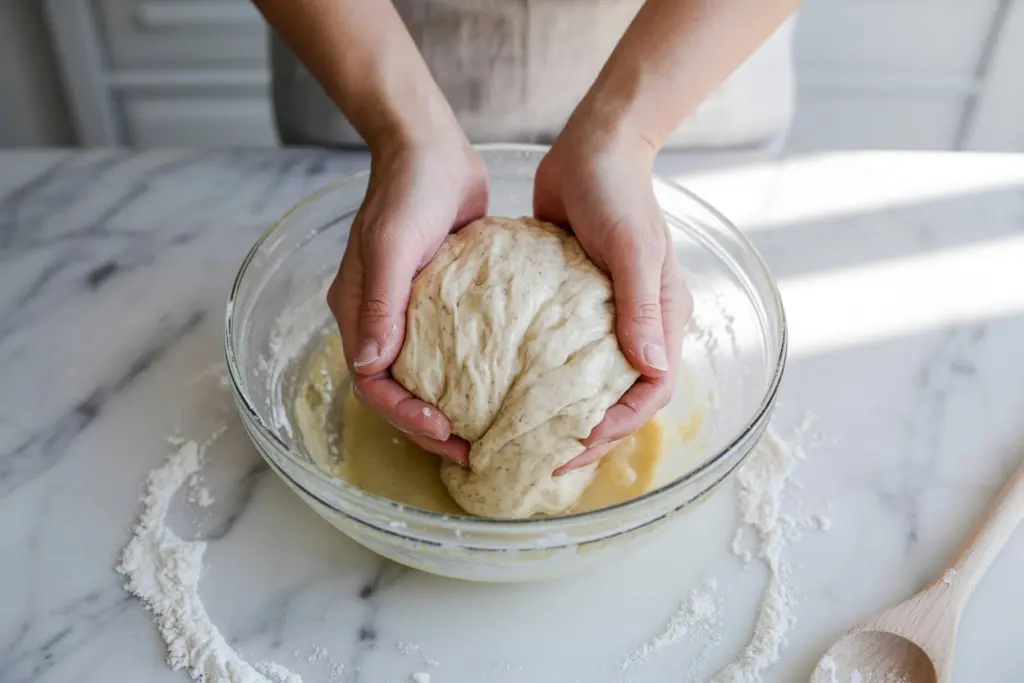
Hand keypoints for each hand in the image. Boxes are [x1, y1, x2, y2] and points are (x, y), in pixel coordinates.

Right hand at [327, 139, 486, 464]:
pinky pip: (450, 350)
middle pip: (397, 390)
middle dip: (429, 426)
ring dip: (449, 407)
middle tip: (475, 451)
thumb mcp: (391, 245)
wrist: (430, 148)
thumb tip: (370, 365)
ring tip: (488, 432)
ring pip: (424, 377)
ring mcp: (408, 312)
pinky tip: (502, 388)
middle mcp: (378, 320)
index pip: (372, 384)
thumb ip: (380, 303)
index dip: (405, 416)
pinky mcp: (440, 301)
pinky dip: (468, 376)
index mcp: (357, 313)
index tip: (447, 432)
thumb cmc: (408, 191)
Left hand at [534, 125, 693, 473]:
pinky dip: (543, 376)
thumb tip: (651, 371)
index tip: (572, 451)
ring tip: (525, 438)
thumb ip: (640, 308)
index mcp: (663, 319)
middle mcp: (639, 325)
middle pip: (621, 398)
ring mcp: (605, 315)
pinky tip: (510, 390)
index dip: (617, 429)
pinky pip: (561, 351)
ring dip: (564, 412)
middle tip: (541, 460)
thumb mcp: (633, 249)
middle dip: (588, 434)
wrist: (593, 146)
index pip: (650, 394)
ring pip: (590, 381)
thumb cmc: (619, 194)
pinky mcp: (572, 302)